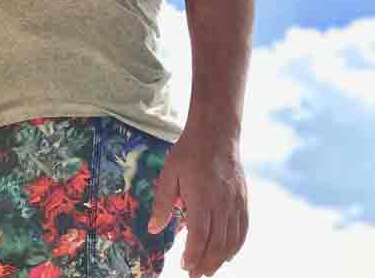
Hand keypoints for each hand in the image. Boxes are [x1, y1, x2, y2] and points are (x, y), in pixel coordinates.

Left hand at [147, 130, 248, 277]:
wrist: (216, 133)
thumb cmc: (189, 152)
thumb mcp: (169, 173)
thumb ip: (162, 203)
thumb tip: (153, 229)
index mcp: (201, 196)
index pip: (200, 235)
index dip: (193, 255)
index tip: (184, 266)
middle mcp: (221, 202)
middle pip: (217, 243)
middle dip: (206, 263)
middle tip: (194, 275)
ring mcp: (235, 202)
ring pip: (232, 240)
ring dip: (220, 259)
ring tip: (207, 269)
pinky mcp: (243, 199)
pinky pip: (243, 229)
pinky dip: (236, 247)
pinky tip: (227, 255)